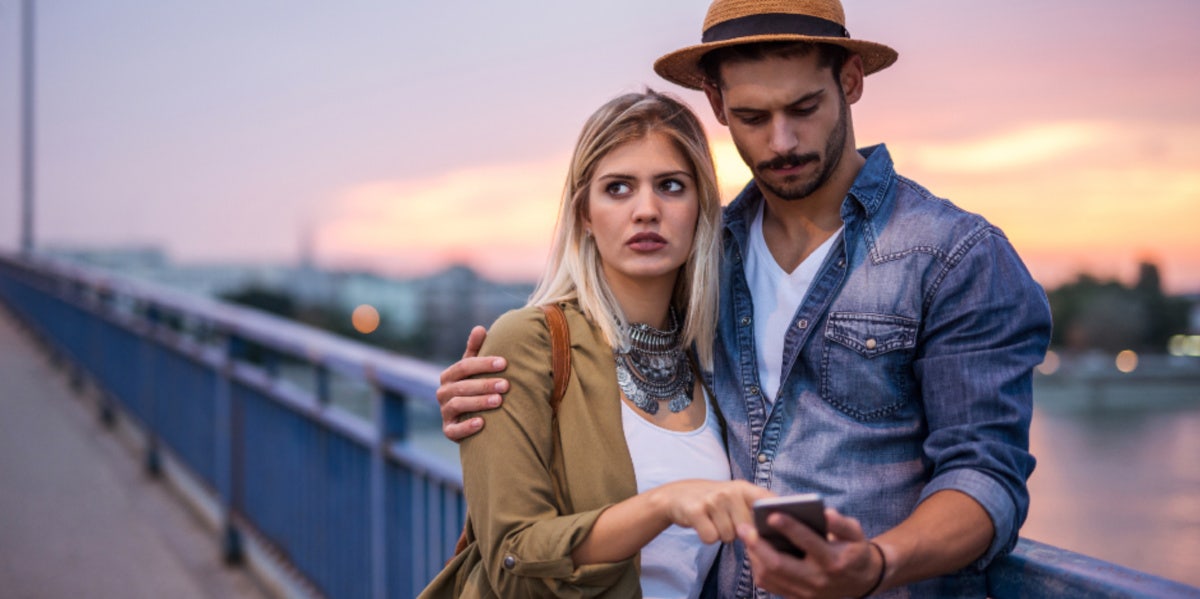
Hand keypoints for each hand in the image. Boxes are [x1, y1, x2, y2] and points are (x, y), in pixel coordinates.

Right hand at [436, 326, 508, 440]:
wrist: (470, 418)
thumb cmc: (475, 386)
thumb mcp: (474, 369)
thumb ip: (476, 349)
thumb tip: (479, 328)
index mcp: (449, 376)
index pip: (464, 366)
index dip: (483, 364)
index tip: (504, 363)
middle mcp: (443, 393)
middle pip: (462, 386)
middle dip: (485, 384)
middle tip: (506, 385)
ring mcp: (445, 412)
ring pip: (458, 405)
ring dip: (479, 402)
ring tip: (499, 401)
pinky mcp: (448, 431)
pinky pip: (454, 430)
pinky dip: (467, 427)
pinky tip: (482, 423)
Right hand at [650, 480, 772, 543]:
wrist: (678, 494)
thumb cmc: (715, 501)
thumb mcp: (736, 497)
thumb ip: (755, 510)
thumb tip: (774, 531)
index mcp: (743, 487)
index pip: (767, 501)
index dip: (774, 515)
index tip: (778, 524)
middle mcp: (729, 491)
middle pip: (747, 529)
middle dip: (740, 533)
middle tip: (728, 521)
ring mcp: (712, 500)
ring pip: (728, 536)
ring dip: (722, 535)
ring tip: (714, 521)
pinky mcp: (695, 511)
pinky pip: (711, 538)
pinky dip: (707, 537)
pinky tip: (703, 524)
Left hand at [738, 508, 883, 598]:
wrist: (862, 581)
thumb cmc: (854, 550)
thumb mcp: (855, 533)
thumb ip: (841, 523)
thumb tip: (825, 513)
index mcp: (833, 560)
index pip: (808, 542)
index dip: (789, 527)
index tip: (772, 515)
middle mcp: (818, 580)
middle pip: (779, 565)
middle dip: (758, 545)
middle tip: (744, 527)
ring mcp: (806, 593)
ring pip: (770, 577)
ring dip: (754, 556)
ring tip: (747, 536)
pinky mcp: (798, 598)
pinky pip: (770, 585)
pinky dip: (758, 568)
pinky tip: (754, 551)